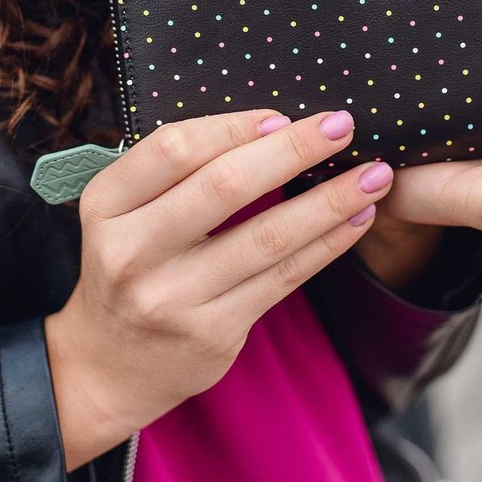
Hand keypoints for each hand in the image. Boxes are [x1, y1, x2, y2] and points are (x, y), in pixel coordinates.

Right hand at [44, 107, 392, 470]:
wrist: (110, 366)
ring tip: (374, 176)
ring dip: (330, 201)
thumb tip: (276, 127)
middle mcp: (132, 252)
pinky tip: (357, 219)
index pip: (174, 149)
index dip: (234, 126)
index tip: (282, 115)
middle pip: (224, 187)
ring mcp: (172, 298)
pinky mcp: (213, 333)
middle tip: (342, 125)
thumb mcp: (127, 212)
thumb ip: (180, 172)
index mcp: (107, 205)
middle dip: (293, 150)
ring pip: (267, 237)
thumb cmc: (132, 265)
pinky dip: (327, 244)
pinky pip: (284, 278)